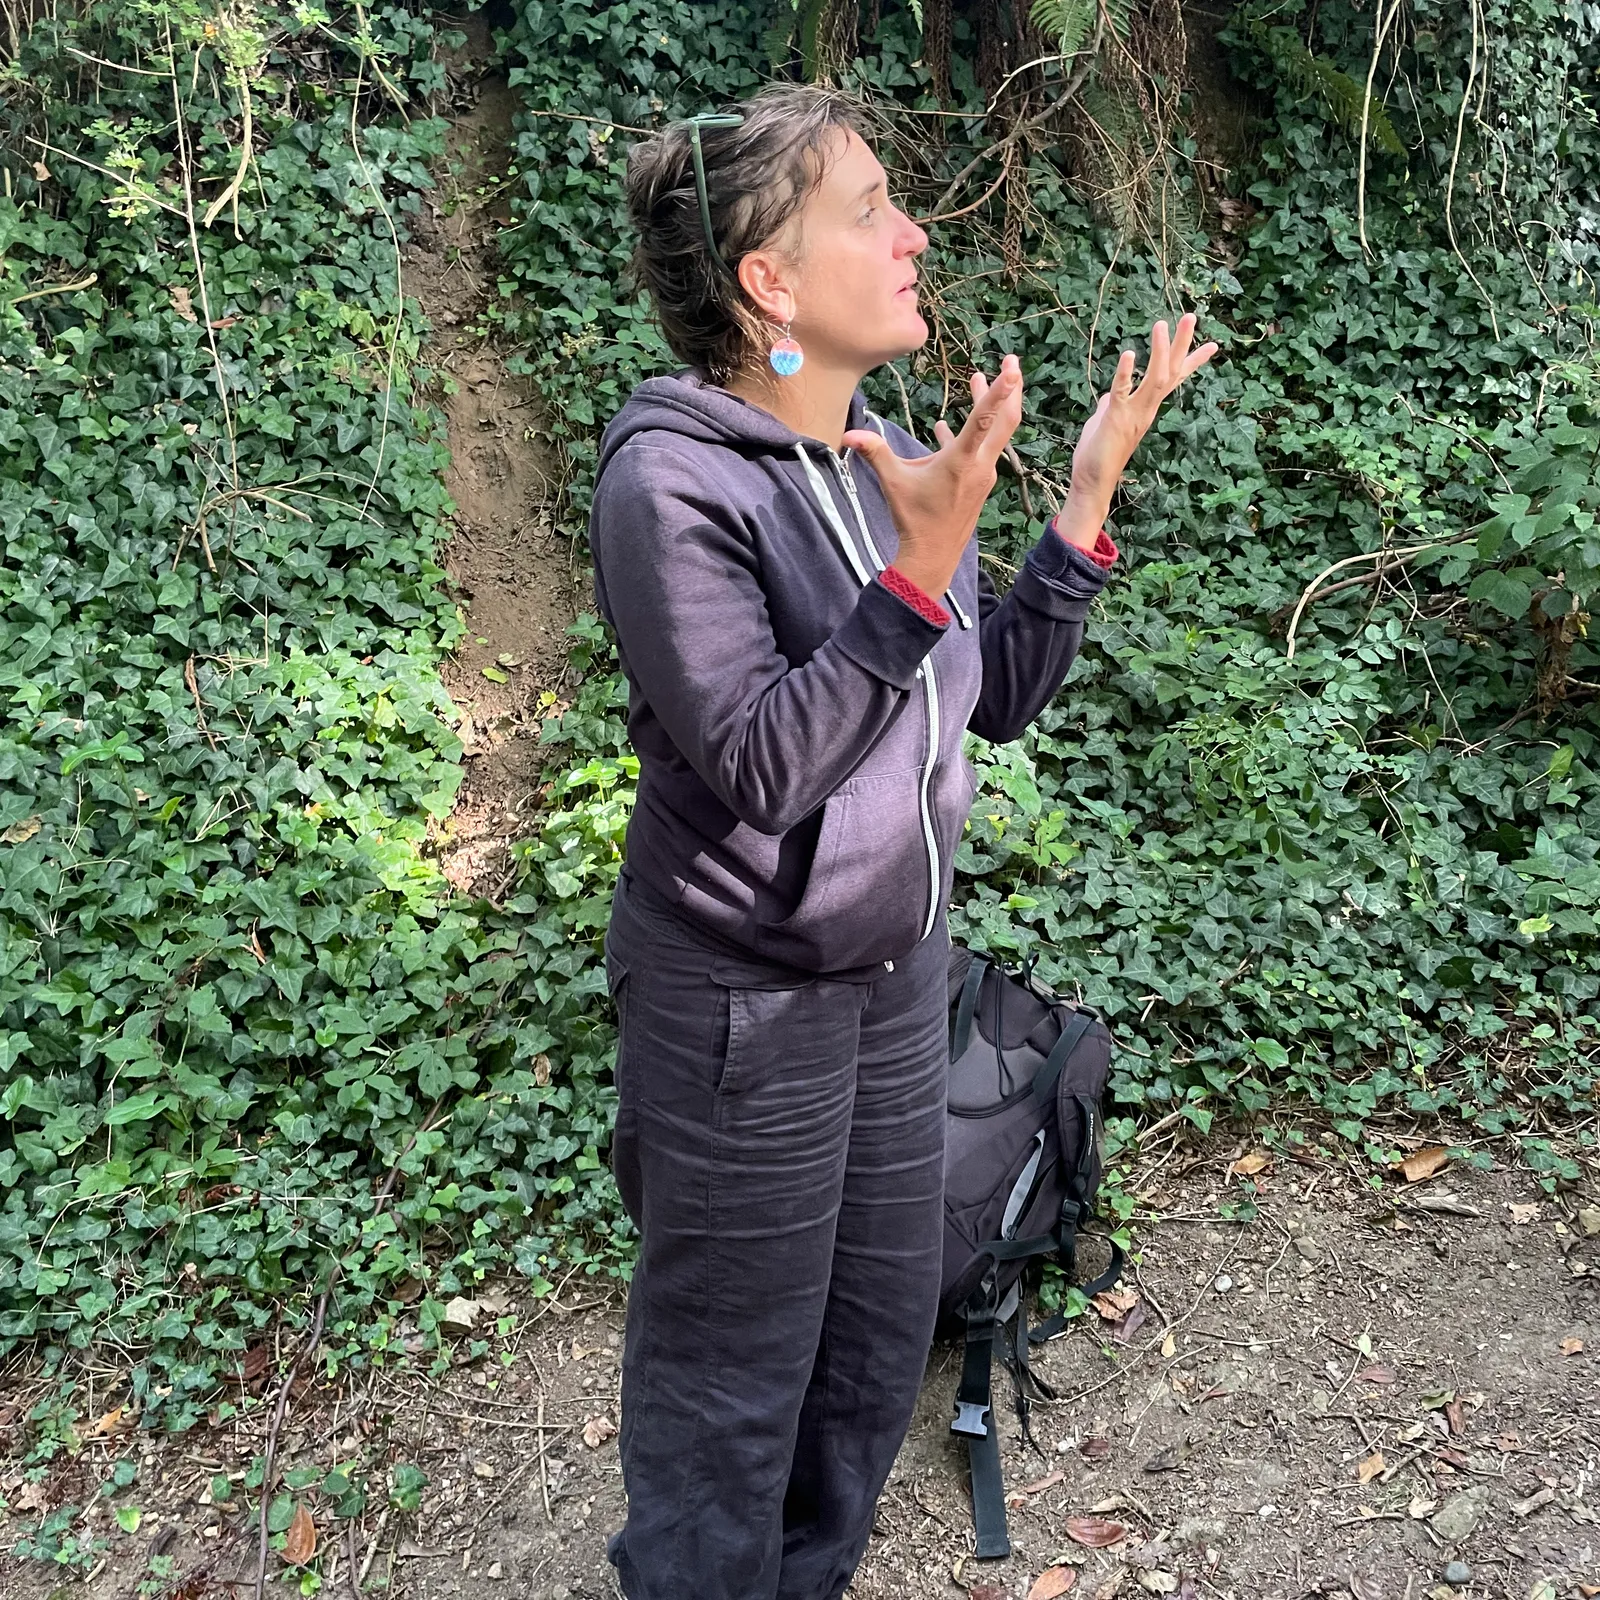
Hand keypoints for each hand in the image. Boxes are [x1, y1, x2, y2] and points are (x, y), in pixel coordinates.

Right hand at [843, 353, 1023, 600]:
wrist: (933, 555)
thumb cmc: (914, 519)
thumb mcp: (894, 482)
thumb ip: (875, 453)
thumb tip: (848, 434)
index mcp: (961, 460)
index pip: (984, 418)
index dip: (998, 390)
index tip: (1012, 367)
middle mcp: (980, 465)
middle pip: (1004, 419)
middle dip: (1009, 388)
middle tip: (1012, 361)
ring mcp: (983, 474)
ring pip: (995, 433)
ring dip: (989, 406)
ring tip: (977, 380)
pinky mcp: (979, 483)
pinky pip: (980, 450)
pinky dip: (970, 433)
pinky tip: (945, 428)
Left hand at [1066, 314, 1217, 523]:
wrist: (1091, 483)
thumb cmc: (1098, 455)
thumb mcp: (1107, 421)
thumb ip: (1113, 405)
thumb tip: (1111, 394)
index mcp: (1146, 408)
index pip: (1174, 380)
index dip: (1192, 361)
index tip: (1213, 344)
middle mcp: (1146, 410)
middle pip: (1171, 372)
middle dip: (1182, 345)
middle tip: (1191, 316)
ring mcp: (1134, 414)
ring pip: (1155, 379)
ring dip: (1160, 352)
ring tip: (1161, 325)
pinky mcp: (1116, 419)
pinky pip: (1122, 393)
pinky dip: (1126, 373)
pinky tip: (1130, 354)